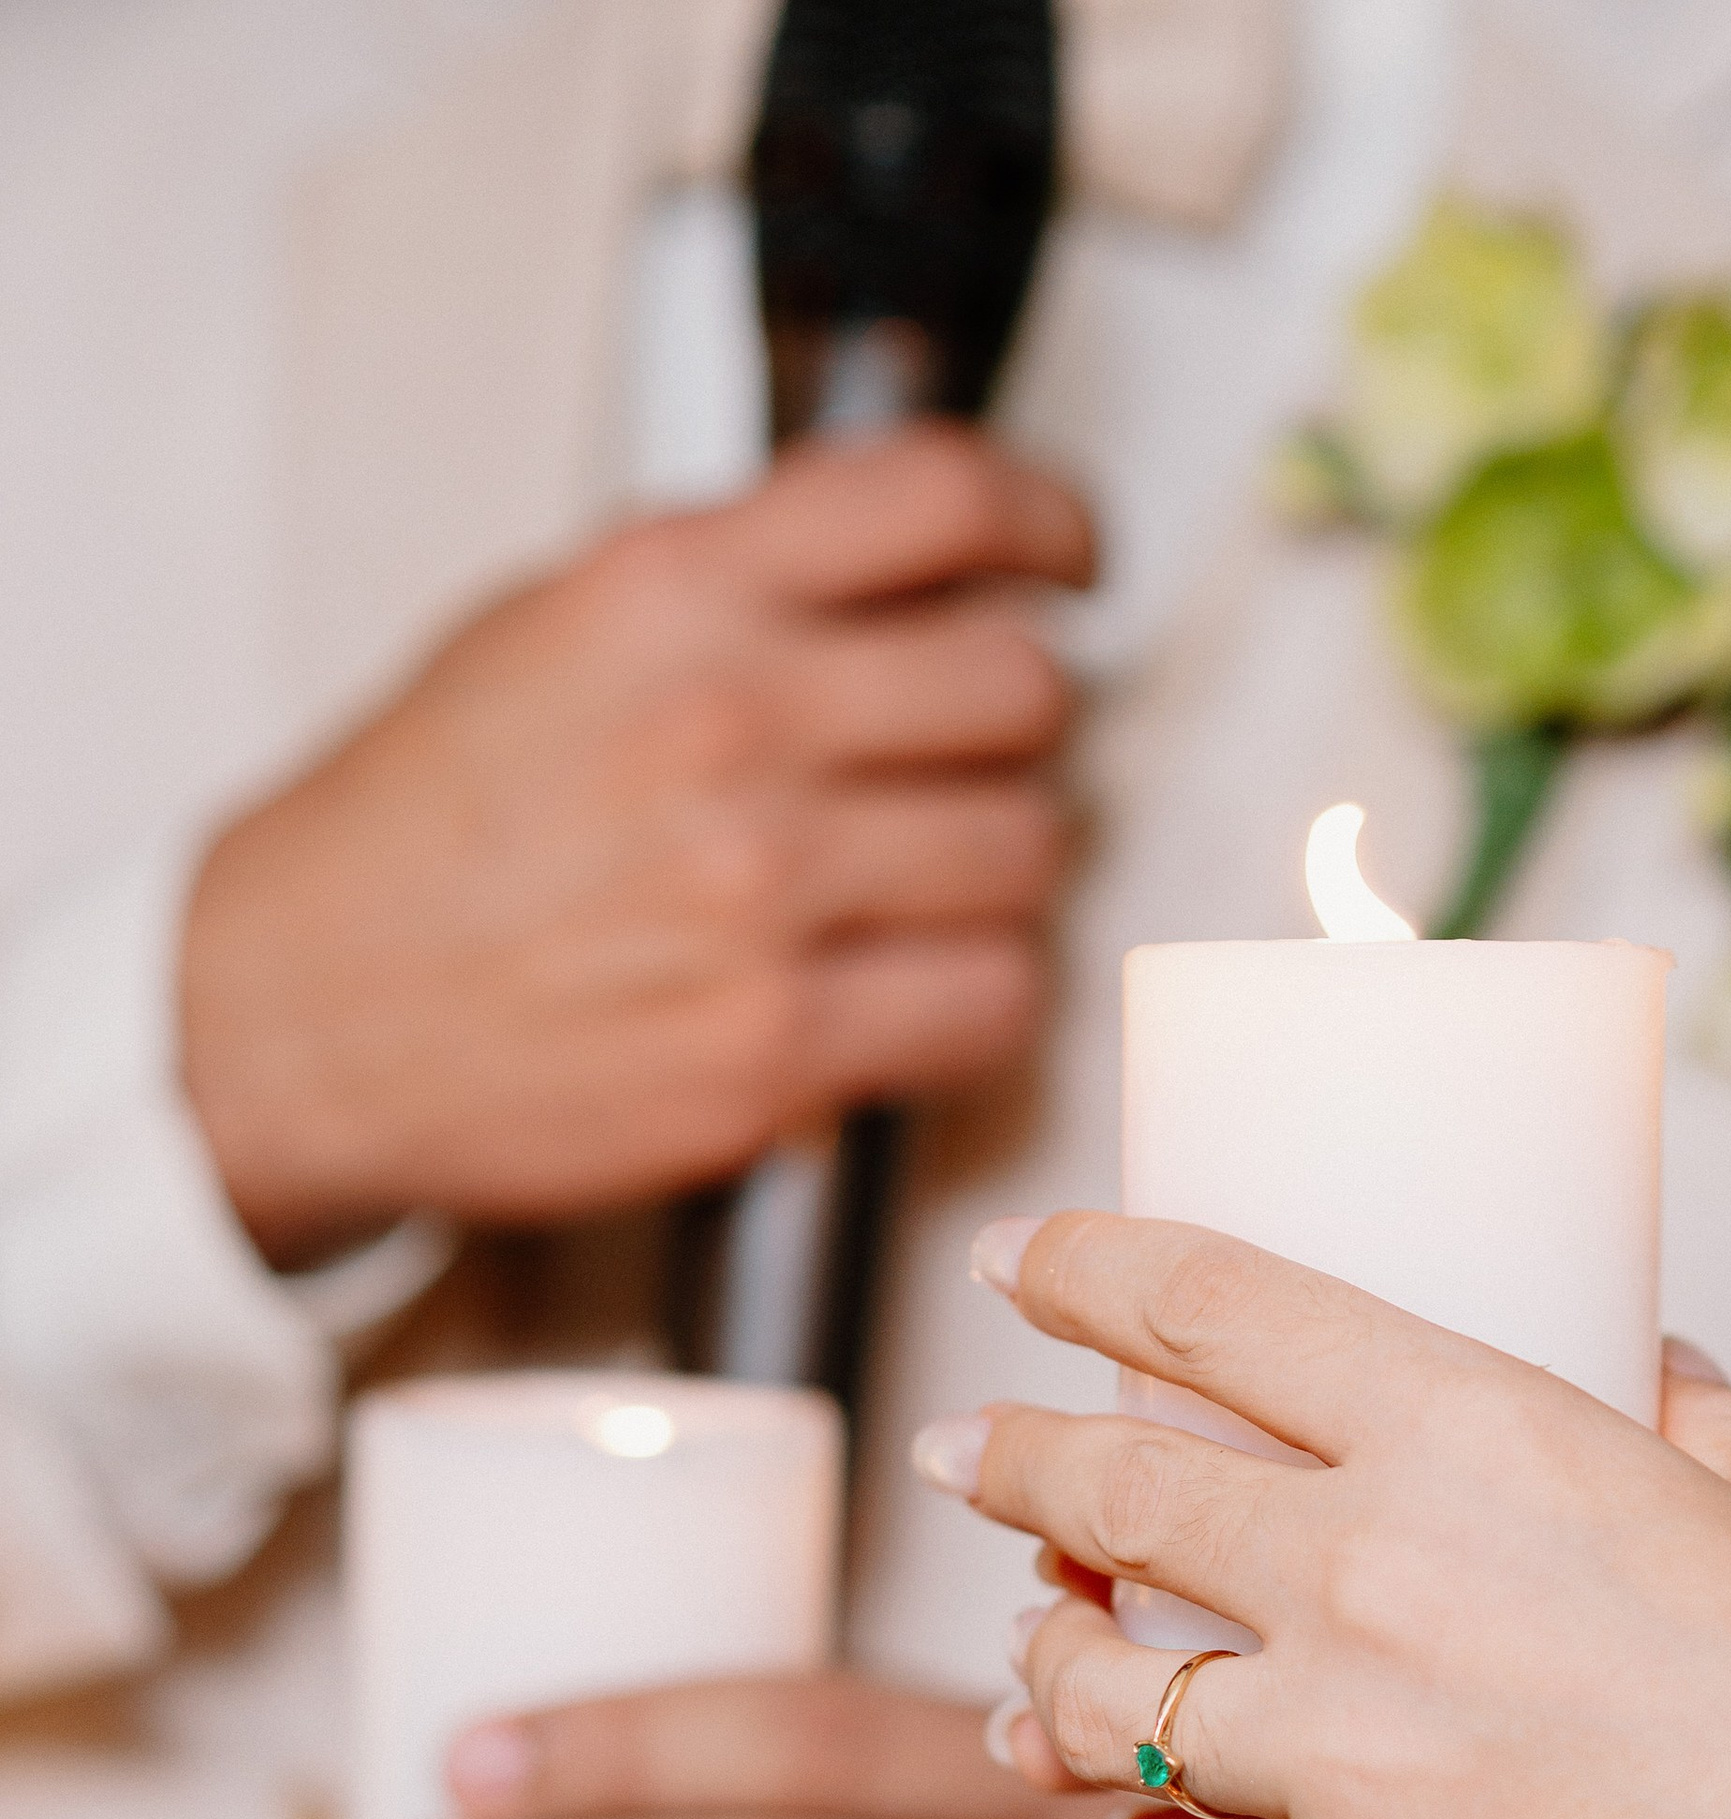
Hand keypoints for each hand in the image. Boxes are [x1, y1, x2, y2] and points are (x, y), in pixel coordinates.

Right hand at [183, 429, 1091, 1265]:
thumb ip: (735, 582)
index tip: (1068, 561)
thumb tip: (918, 566)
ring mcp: (761, 897)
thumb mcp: (553, 625)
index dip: (1046, 526)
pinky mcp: (778, 1049)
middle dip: (1019, 725)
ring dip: (1005, 867)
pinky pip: (990, 1002)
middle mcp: (729, 727)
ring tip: (933, 878)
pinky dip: (980, 992)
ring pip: (1028, 853)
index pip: (945, 500)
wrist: (305, 1009)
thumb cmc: (425, 830)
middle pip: (1020, 689)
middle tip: (977, 755)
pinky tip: (923, 978)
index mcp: (671, 591)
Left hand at [921, 1212, 1730, 1818]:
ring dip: (1051, 1673)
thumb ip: (1696, 1429)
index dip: (1090, 1268)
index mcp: (1482, 1437)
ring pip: (1107, 1698)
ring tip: (1034, 1668)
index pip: (1219, 1311)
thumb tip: (1652, 1373)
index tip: (1020, 1257)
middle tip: (963, 1450)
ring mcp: (1348, 1760)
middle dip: (1013, 1457)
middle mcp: (1377, 1579)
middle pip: (1113, 1491)